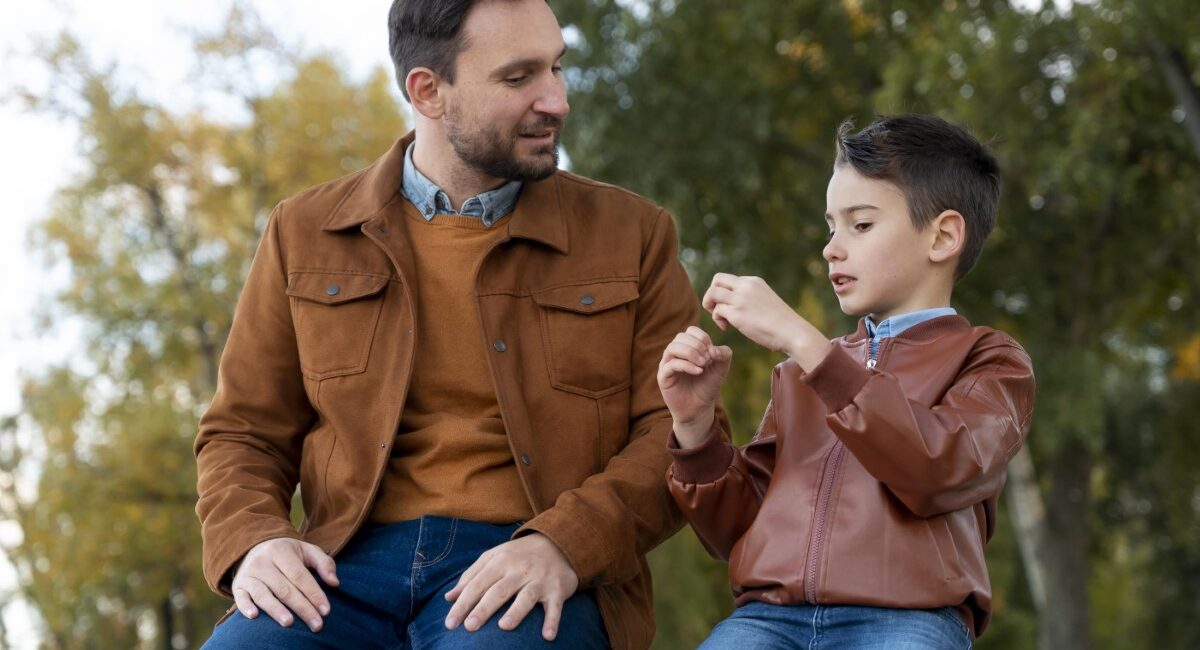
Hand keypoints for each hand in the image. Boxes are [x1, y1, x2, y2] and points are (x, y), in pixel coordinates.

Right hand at [231, 537, 338, 631]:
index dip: (314, 593)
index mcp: (281, 551)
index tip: (326, 611)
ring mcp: (248, 574)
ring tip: (290, 623)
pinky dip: (245, 607)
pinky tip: (255, 616)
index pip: (300, 576)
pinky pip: (240, 597)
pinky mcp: (238, 585)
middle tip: (316, 625)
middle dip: (302, 608)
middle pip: (284, 588)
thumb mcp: (306, 550)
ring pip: (263, 594)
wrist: (255, 548)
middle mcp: (263, 562)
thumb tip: (334, 583)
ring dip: (276, 610)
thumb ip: (324, 563)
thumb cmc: (288, 553)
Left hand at [444, 533, 578, 640]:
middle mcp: (519, 570)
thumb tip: (449, 597)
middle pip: (499, 591)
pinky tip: (547, 636)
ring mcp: (539, 579)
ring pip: (526, 596)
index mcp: (500, 561)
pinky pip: (555, 606)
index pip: (477, 584)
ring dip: (516, 612)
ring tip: (504, 627)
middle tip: (469, 627)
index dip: (463, 603)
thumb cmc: (518, 555)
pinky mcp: (557, 589)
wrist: (557, 542)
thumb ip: (471, 576)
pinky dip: (553, 620)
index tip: (450, 623)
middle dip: (484, 609)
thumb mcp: (493, 557)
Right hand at [657, 326, 731, 446]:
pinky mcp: (663, 377)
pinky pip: (671, 365)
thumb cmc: (707, 386)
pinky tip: (699, 372)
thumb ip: (724, 354)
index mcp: (687, 347)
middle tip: (708, 360)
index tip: (712, 353)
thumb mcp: (721, 369)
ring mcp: (667, 364)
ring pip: (672, 348)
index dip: (703, 338)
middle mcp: (675, 353)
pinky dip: (686, 366)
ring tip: (703, 365)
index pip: (691, 331)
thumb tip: (713, 349)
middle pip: (681, 337)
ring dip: (690, 353)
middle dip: (697, 346)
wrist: (699, 408)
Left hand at [702, 273, 829, 370]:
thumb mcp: (765, 300)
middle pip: (716, 279)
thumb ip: (750, 297)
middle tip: (717, 310)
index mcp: (753, 281)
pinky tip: (727, 328)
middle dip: (711, 294)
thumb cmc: (780, 322)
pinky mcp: (737, 314)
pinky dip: (718, 320)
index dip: (721, 291)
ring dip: (711, 307)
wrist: (792, 332)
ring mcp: (741, 299)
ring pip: (713, 293)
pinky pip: (717, 311)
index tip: (728, 305)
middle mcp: (746, 286)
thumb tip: (735, 304)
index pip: (727, 278)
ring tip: (722, 320)